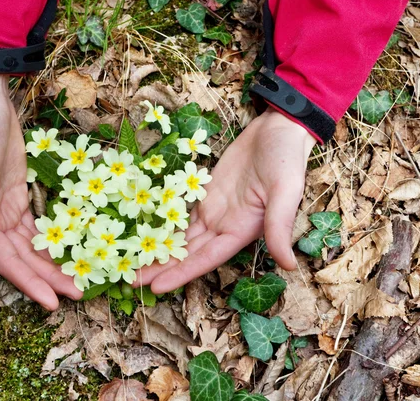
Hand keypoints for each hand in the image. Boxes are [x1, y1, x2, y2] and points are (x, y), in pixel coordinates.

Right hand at [0, 74, 81, 309]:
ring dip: (53, 263)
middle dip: (49, 278)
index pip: (8, 262)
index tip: (53, 304)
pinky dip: (52, 239)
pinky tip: (69, 248)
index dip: (29, 284)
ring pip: (33, 245)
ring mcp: (7, 209)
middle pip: (25, 259)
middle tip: (81, 294)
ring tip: (80, 277)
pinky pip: (37, 226)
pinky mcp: (19, 196)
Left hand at [135, 108, 316, 293]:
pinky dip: (164, 223)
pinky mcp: (205, 192)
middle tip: (130, 281)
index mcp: (241, 230)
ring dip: (159, 250)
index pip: (205, 259)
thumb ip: (280, 227)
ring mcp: (214, 209)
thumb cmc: (285, 159)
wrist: (278, 130)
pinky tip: (145, 230)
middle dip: (161, 268)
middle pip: (187, 253)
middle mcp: (224, 225)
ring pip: (181, 236)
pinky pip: (181, 213)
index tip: (155, 288)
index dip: (181, 274)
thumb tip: (290, 266)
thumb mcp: (286, 191)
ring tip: (132, 261)